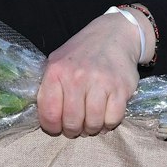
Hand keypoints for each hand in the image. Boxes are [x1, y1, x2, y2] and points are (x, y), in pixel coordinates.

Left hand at [35, 12, 144, 137]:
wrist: (113, 35)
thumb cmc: (81, 53)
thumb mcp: (57, 62)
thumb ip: (48, 87)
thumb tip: (45, 117)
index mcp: (56, 72)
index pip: (49, 113)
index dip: (52, 127)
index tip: (57, 128)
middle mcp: (77, 77)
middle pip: (72, 122)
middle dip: (73, 131)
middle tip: (76, 127)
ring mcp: (100, 82)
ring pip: (92, 123)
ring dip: (91, 129)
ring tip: (90, 123)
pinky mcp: (121, 88)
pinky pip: (113, 119)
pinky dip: (108, 124)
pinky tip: (105, 116)